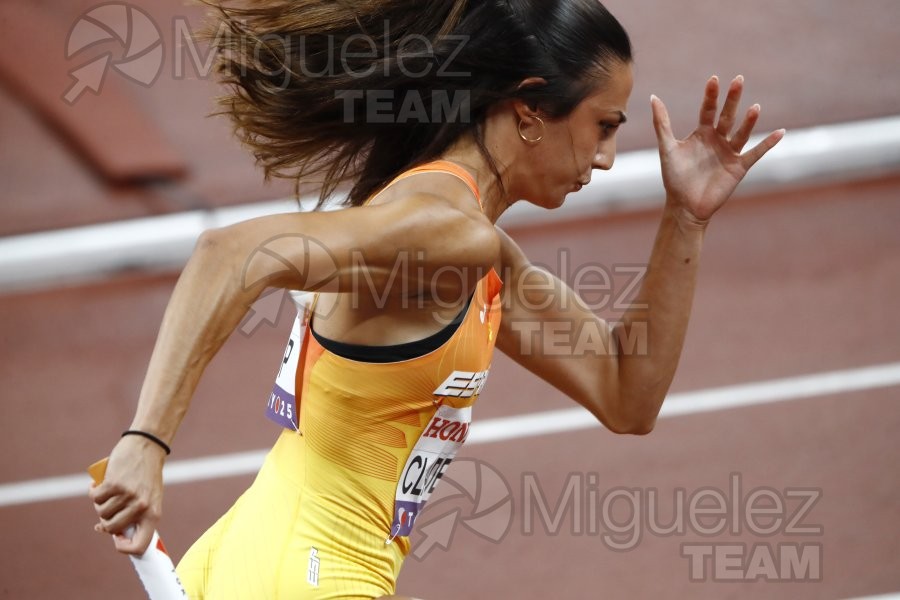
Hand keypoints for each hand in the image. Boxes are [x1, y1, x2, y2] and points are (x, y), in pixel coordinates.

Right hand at [88, 434, 165, 554]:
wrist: (148, 446)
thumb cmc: (146, 475)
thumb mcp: (149, 498)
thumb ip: (134, 516)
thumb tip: (107, 531)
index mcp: (153, 514)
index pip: (139, 545)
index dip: (123, 547)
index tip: (116, 538)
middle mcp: (141, 507)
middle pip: (111, 528)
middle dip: (105, 520)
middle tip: (108, 507)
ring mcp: (127, 496)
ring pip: (101, 512)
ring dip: (100, 503)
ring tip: (108, 491)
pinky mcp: (114, 484)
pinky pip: (95, 497)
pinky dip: (93, 490)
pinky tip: (98, 483)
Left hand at [651, 75, 784, 224]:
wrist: (684, 206)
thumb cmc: (674, 178)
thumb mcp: (667, 148)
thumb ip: (662, 123)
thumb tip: (653, 96)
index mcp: (702, 133)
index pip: (708, 110)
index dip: (711, 96)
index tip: (714, 79)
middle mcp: (718, 140)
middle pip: (727, 116)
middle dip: (732, 99)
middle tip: (739, 80)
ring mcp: (729, 153)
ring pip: (741, 133)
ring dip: (749, 121)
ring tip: (754, 107)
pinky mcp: (738, 167)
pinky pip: (755, 153)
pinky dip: (767, 144)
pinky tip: (779, 132)